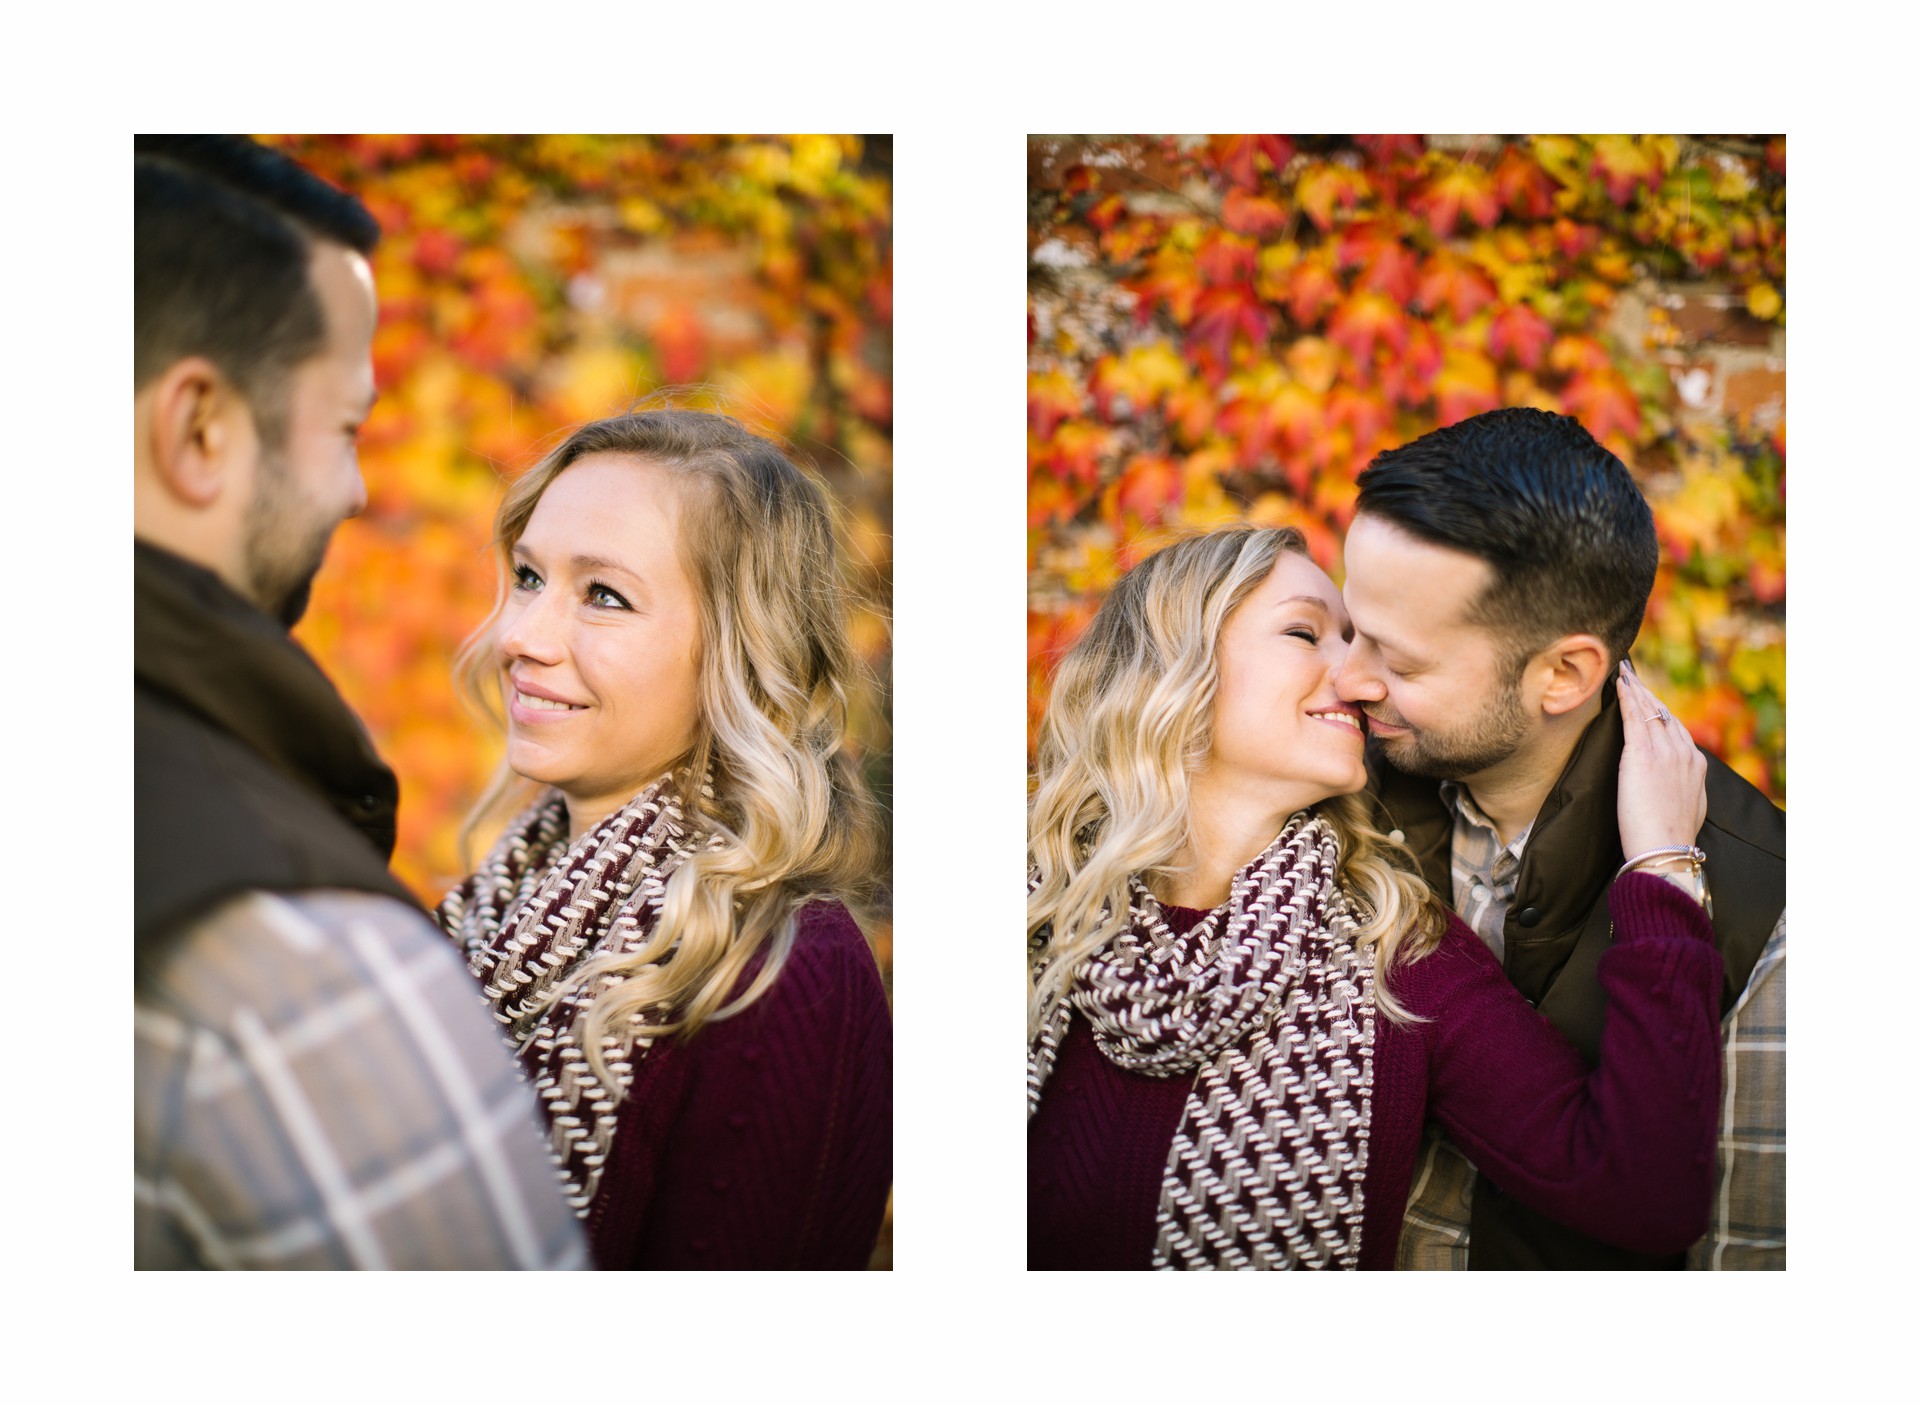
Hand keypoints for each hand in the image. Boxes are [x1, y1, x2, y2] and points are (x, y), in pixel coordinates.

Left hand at [1615, 660, 1706, 858]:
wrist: (1665, 848)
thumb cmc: (1669, 836)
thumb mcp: (1689, 807)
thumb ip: (1684, 787)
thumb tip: (1676, 784)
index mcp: (1697, 765)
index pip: (1677, 730)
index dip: (1661, 713)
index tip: (1650, 701)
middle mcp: (1684, 753)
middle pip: (1664, 715)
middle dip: (1648, 694)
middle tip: (1633, 675)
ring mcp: (1665, 752)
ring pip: (1650, 711)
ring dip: (1636, 689)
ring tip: (1623, 674)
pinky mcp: (1642, 754)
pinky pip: (1634, 717)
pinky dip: (1627, 697)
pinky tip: (1620, 684)